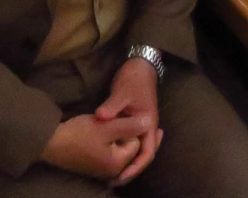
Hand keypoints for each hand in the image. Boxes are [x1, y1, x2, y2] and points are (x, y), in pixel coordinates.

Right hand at [41, 112, 152, 181]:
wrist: (51, 143)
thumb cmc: (79, 133)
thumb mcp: (106, 126)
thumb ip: (130, 125)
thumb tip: (150, 122)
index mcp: (118, 164)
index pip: (136, 142)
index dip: (129, 127)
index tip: (118, 118)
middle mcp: (113, 172)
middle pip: (130, 148)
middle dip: (127, 134)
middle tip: (116, 121)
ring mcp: (103, 170)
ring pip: (120, 150)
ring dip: (118, 137)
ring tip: (108, 125)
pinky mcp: (95, 166)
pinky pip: (111, 153)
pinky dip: (111, 142)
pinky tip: (104, 132)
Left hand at [94, 57, 162, 184]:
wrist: (140, 65)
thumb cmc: (134, 78)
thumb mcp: (122, 91)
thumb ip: (112, 106)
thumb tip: (100, 117)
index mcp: (148, 123)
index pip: (147, 152)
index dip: (136, 167)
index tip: (122, 177)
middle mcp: (146, 127)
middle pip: (143, 155)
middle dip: (131, 170)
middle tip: (114, 182)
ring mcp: (140, 125)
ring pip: (136, 149)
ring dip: (127, 161)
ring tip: (112, 174)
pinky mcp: (132, 121)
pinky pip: (130, 141)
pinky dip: (123, 150)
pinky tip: (112, 156)